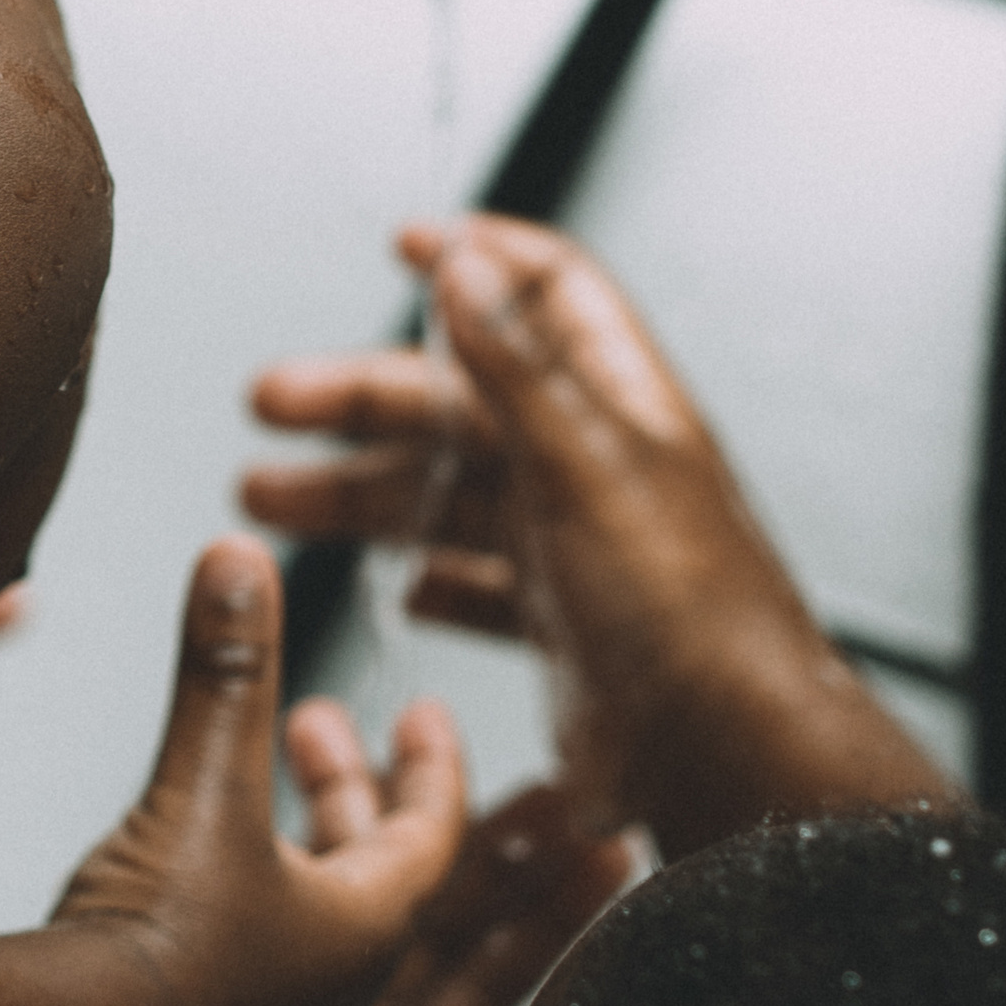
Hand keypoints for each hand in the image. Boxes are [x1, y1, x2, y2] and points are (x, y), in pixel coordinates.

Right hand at [53, 539, 467, 1005]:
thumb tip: (241, 565)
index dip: (430, 764)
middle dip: (346, 789)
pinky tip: (181, 863)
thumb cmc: (156, 954)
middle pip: (370, 873)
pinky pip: (247, 956)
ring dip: (287, 840)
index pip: (433, 835)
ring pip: (304, 916)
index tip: (427, 717)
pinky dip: (236, 893)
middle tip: (322, 726)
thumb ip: (226, 671)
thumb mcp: (204, 784)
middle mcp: (330, 991)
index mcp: (365, 932)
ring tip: (242, 777)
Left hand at [148, 769, 631, 1005]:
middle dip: (501, 840)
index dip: (394, 794)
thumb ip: (308, 964)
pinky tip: (615, 929)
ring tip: (605, 837)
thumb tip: (300, 831)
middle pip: (438, 903)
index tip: (424, 725)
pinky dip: (571, 976)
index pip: (352, 865)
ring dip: (547, 896)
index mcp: (298, 992)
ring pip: (493, 959)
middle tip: (566, 785)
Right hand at [245, 220, 955, 857]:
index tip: (411, 244)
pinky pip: (481, 587)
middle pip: (461, 403)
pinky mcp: (566, 629)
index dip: (483, 257)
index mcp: (615, 407)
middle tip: (276, 402)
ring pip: (451, 498)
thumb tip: (467, 265)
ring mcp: (579, 550)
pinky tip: (401, 593)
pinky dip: (433, 581)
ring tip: (273, 498)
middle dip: (363, 397)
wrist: (732, 761)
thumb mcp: (586, 466)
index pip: (550, 294)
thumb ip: (516, 366)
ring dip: (363, 494)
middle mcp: (597, 468)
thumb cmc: (692, 617)